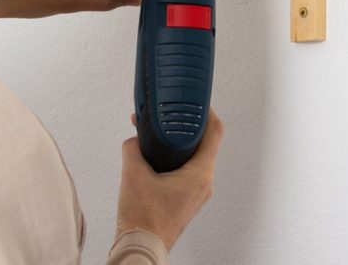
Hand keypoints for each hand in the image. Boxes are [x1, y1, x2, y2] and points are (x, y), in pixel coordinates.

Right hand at [115, 109, 223, 250]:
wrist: (141, 246)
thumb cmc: (143, 219)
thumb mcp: (132, 173)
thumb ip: (132, 147)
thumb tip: (134, 138)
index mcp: (199, 175)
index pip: (215, 133)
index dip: (208, 112)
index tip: (198, 101)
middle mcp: (204, 184)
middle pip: (203, 144)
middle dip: (186, 127)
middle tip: (172, 114)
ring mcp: (196, 194)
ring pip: (194, 159)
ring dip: (178, 145)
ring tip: (160, 135)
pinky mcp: (186, 200)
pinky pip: (186, 173)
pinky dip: (174, 161)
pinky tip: (156, 158)